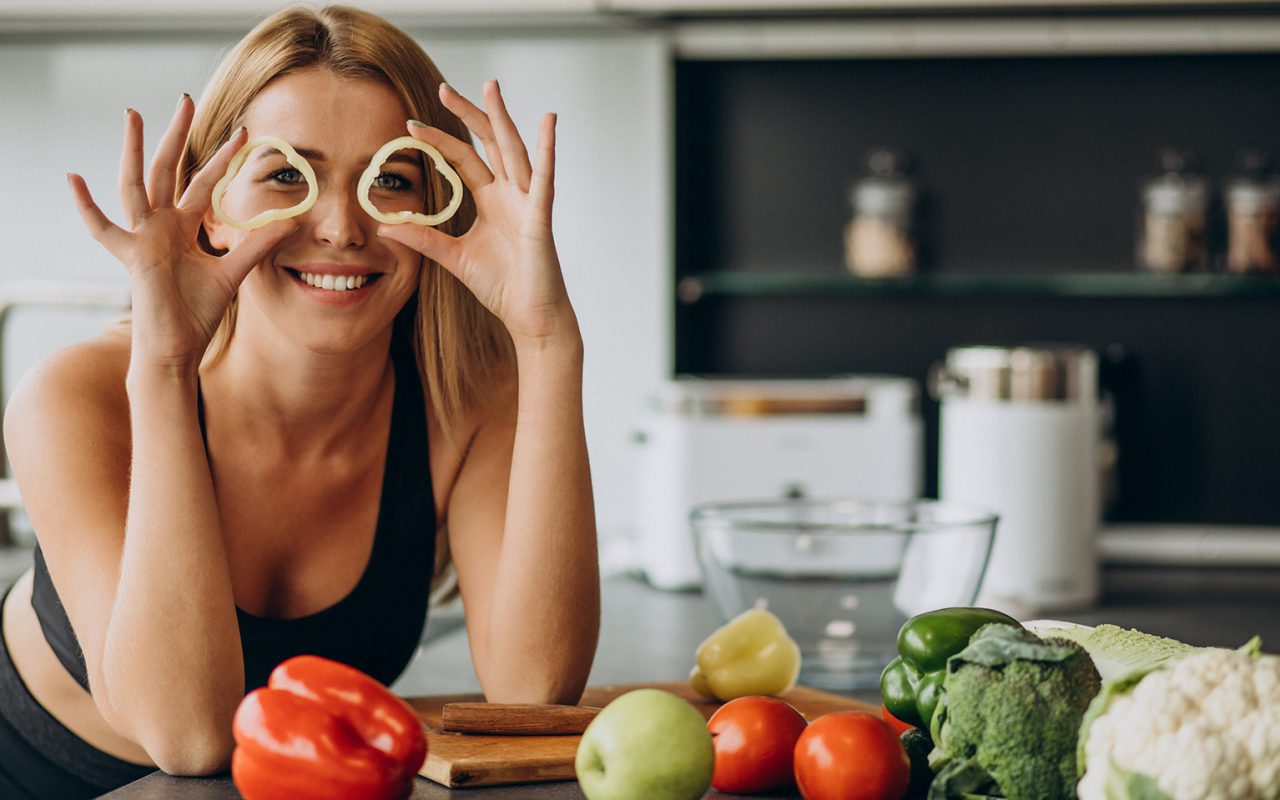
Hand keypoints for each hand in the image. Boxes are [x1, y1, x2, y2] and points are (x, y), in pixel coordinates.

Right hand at [69, 96, 297, 376]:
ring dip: (135, 149)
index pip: (202, 183)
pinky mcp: (132, 256)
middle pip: (168, 170)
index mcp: (183, 227)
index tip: (243, 132)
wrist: (177, 346)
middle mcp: (160, 226)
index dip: (221, 158)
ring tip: (133, 115)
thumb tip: (292, 223)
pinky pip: (104, 229)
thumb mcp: (234, 273)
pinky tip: (74, 178)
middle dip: (177, 135)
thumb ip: (257, 246)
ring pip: (137, 184)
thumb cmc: (196, 313)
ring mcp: (143, 237)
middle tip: (185, 99)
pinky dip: (87, 206)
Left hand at [376, 81, 577, 348]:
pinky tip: (548, 121)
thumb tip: (384, 225)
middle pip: (488, 143)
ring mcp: (528, 202)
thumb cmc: (502, 287)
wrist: (529, 317)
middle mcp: (511, 194)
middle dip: (468, 115)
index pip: (463, 160)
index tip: (412, 126)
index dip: (440, 140)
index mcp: (492, 201)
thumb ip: (423, 238)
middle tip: (444, 89)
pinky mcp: (540, 216)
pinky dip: (548, 149)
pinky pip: (544, 178)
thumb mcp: (453, 257)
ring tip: (490, 88)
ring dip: (501, 117)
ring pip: (513, 150)